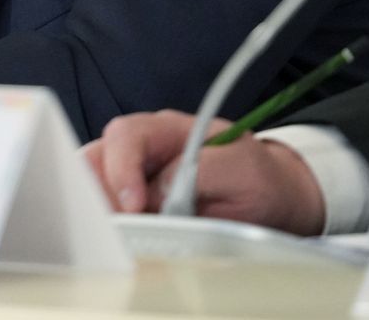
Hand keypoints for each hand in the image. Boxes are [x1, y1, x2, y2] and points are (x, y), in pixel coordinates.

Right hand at [81, 109, 326, 235]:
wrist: (274, 195)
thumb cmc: (259, 180)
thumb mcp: (244, 171)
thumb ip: (202, 172)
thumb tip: (157, 191)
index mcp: (168, 129)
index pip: (126, 137)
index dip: (122, 170)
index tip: (133, 205)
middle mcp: (143, 148)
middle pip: (96, 159)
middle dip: (100, 193)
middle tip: (120, 226)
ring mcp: (135, 176)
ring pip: (94, 184)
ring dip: (102, 211)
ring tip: (124, 236)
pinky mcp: (135, 204)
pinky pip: (108, 208)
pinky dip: (110, 224)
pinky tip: (126, 239)